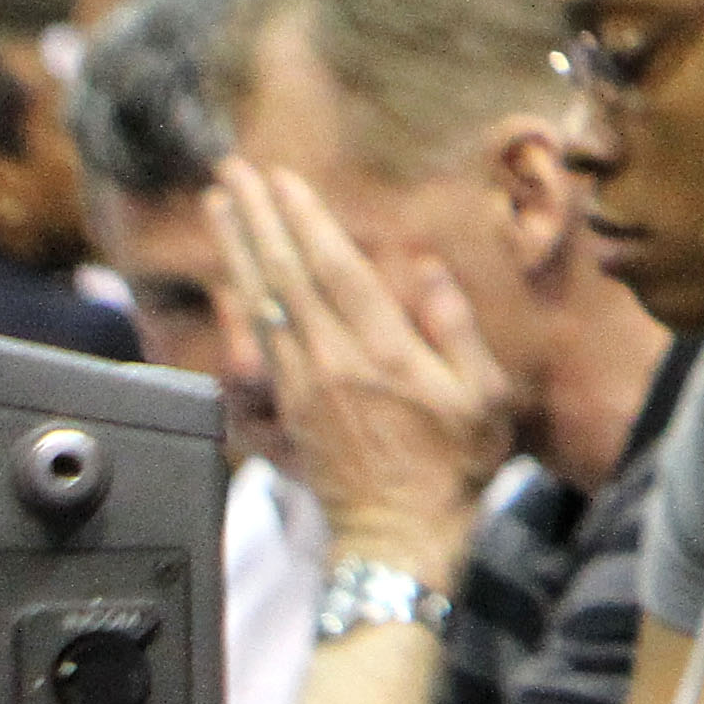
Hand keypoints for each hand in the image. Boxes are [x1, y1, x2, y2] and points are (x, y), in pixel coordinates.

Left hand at [210, 160, 508, 588]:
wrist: (400, 534)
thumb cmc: (454, 465)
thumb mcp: (482, 396)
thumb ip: (455, 328)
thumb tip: (427, 268)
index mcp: (383, 352)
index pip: (335, 269)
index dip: (306, 220)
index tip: (283, 179)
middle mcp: (332, 361)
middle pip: (284, 274)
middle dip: (257, 218)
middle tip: (234, 169)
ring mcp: (301, 384)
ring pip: (261, 300)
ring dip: (238, 247)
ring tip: (220, 203)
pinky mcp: (286, 407)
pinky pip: (257, 339)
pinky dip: (242, 296)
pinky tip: (235, 273)